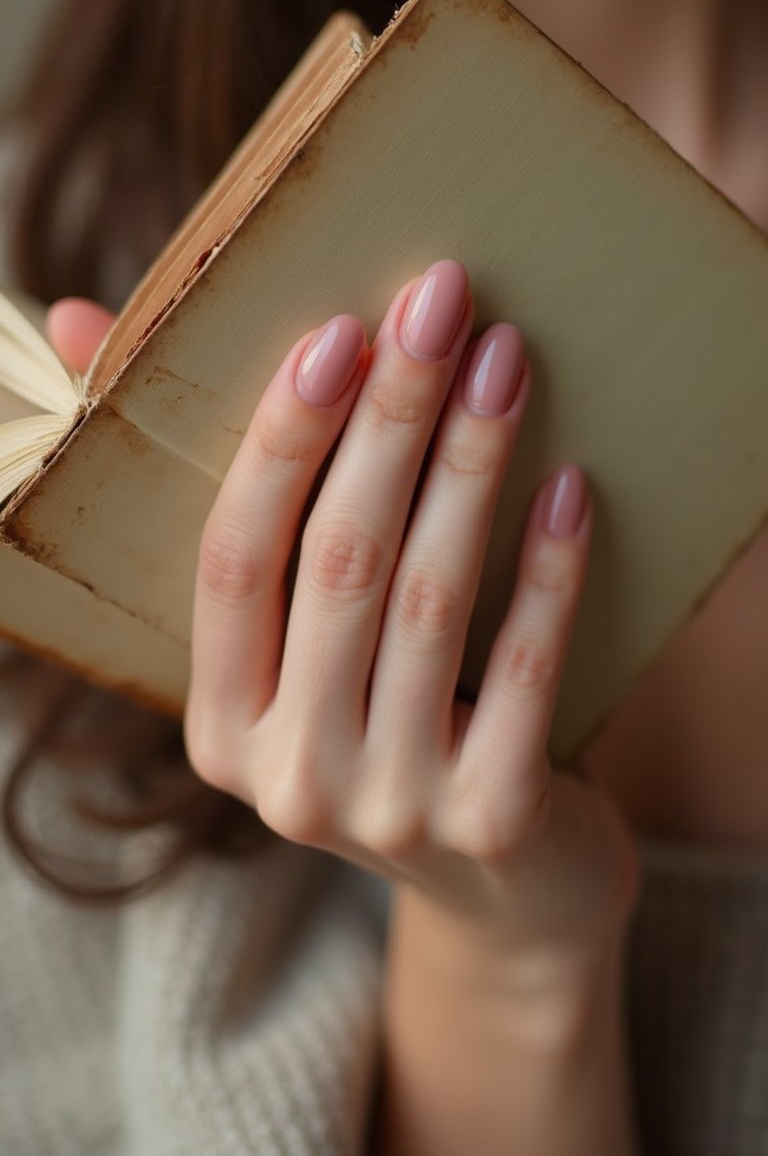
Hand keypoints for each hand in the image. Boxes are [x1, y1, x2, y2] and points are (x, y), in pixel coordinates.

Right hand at [47, 265, 640, 962]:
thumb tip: (82, 321)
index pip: (230, 559)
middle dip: (391, 417)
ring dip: (469, 465)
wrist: (507, 885)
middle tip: (442, 302)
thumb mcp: (288, 641)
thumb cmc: (386, 725)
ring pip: (427, 601)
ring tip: (506, 361)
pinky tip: (569, 485)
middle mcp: (286, 773)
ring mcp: (389, 806)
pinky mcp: (493, 819)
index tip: (337, 331)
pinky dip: (548, 570)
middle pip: (337, 562)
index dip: (281, 439)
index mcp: (218, 722)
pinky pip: (525, 670)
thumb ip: (216, 503)